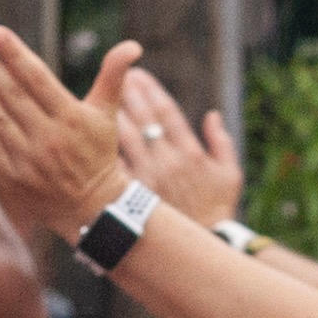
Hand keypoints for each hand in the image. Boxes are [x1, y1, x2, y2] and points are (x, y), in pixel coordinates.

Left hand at [0, 27, 138, 241]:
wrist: (92, 208)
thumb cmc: (98, 153)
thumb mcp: (108, 114)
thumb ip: (114, 76)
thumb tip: (133, 45)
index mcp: (70, 116)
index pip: (38, 79)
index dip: (16, 55)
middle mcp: (49, 136)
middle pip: (13, 96)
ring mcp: (29, 158)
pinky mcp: (14, 177)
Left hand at [106, 62, 244, 228]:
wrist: (202, 244)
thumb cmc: (217, 209)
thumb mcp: (230, 175)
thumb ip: (221, 142)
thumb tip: (211, 114)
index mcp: (190, 151)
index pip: (167, 112)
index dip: (151, 91)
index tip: (138, 74)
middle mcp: (168, 159)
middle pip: (143, 119)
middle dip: (129, 94)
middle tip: (116, 77)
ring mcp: (149, 176)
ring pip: (126, 137)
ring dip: (113, 115)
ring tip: (98, 97)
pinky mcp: (134, 193)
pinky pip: (115, 165)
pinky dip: (103, 148)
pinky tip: (88, 134)